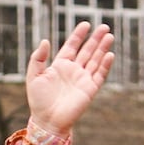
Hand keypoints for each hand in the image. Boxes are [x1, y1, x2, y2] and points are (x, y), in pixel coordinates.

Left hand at [25, 21, 116, 140]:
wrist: (47, 120)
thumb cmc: (38, 100)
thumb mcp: (34, 75)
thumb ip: (38, 58)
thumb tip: (45, 40)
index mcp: (61, 65)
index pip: (72, 46)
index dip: (79, 35)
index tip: (86, 24)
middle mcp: (74, 70)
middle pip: (87, 51)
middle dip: (96, 39)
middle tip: (104, 27)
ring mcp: (83, 80)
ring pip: (96, 60)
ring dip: (103, 48)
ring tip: (109, 36)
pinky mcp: (90, 90)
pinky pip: (100, 75)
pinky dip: (105, 65)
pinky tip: (109, 54)